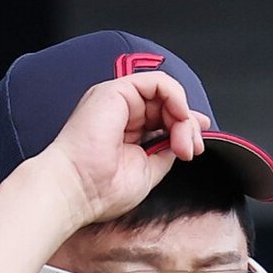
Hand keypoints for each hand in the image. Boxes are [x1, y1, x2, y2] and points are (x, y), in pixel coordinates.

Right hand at [43, 71, 210, 228]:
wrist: (78, 190)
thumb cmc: (101, 189)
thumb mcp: (148, 170)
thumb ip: (166, 151)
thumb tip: (186, 139)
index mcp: (126, 131)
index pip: (163, 117)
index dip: (185, 127)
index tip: (195, 147)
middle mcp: (122, 112)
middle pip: (167, 105)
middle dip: (187, 126)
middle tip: (190, 150)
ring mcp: (118, 100)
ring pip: (165, 93)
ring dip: (183, 116)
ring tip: (183, 142)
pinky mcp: (116, 91)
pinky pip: (156, 82)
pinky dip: (175, 96)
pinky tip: (179, 117)